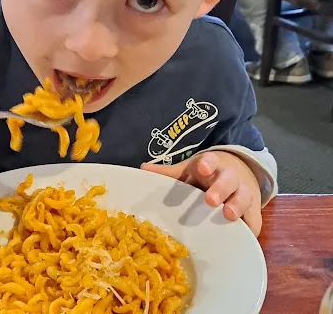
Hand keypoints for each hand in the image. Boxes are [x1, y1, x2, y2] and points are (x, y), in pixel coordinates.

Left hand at [141, 151, 261, 235]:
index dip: (207, 164)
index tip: (201, 168)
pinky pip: (254, 221)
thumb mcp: (190, 169)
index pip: (211, 161)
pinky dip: (249, 228)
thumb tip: (143, 169)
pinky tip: (243, 236)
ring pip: (243, 198)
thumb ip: (169, 172)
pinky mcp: (253, 210)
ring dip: (236, 206)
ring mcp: (244, 192)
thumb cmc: (208, 173)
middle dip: (220, 188)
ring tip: (228, 215)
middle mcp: (230, 177)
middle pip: (228, 181)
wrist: (240, 170)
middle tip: (210, 199)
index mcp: (212, 165)